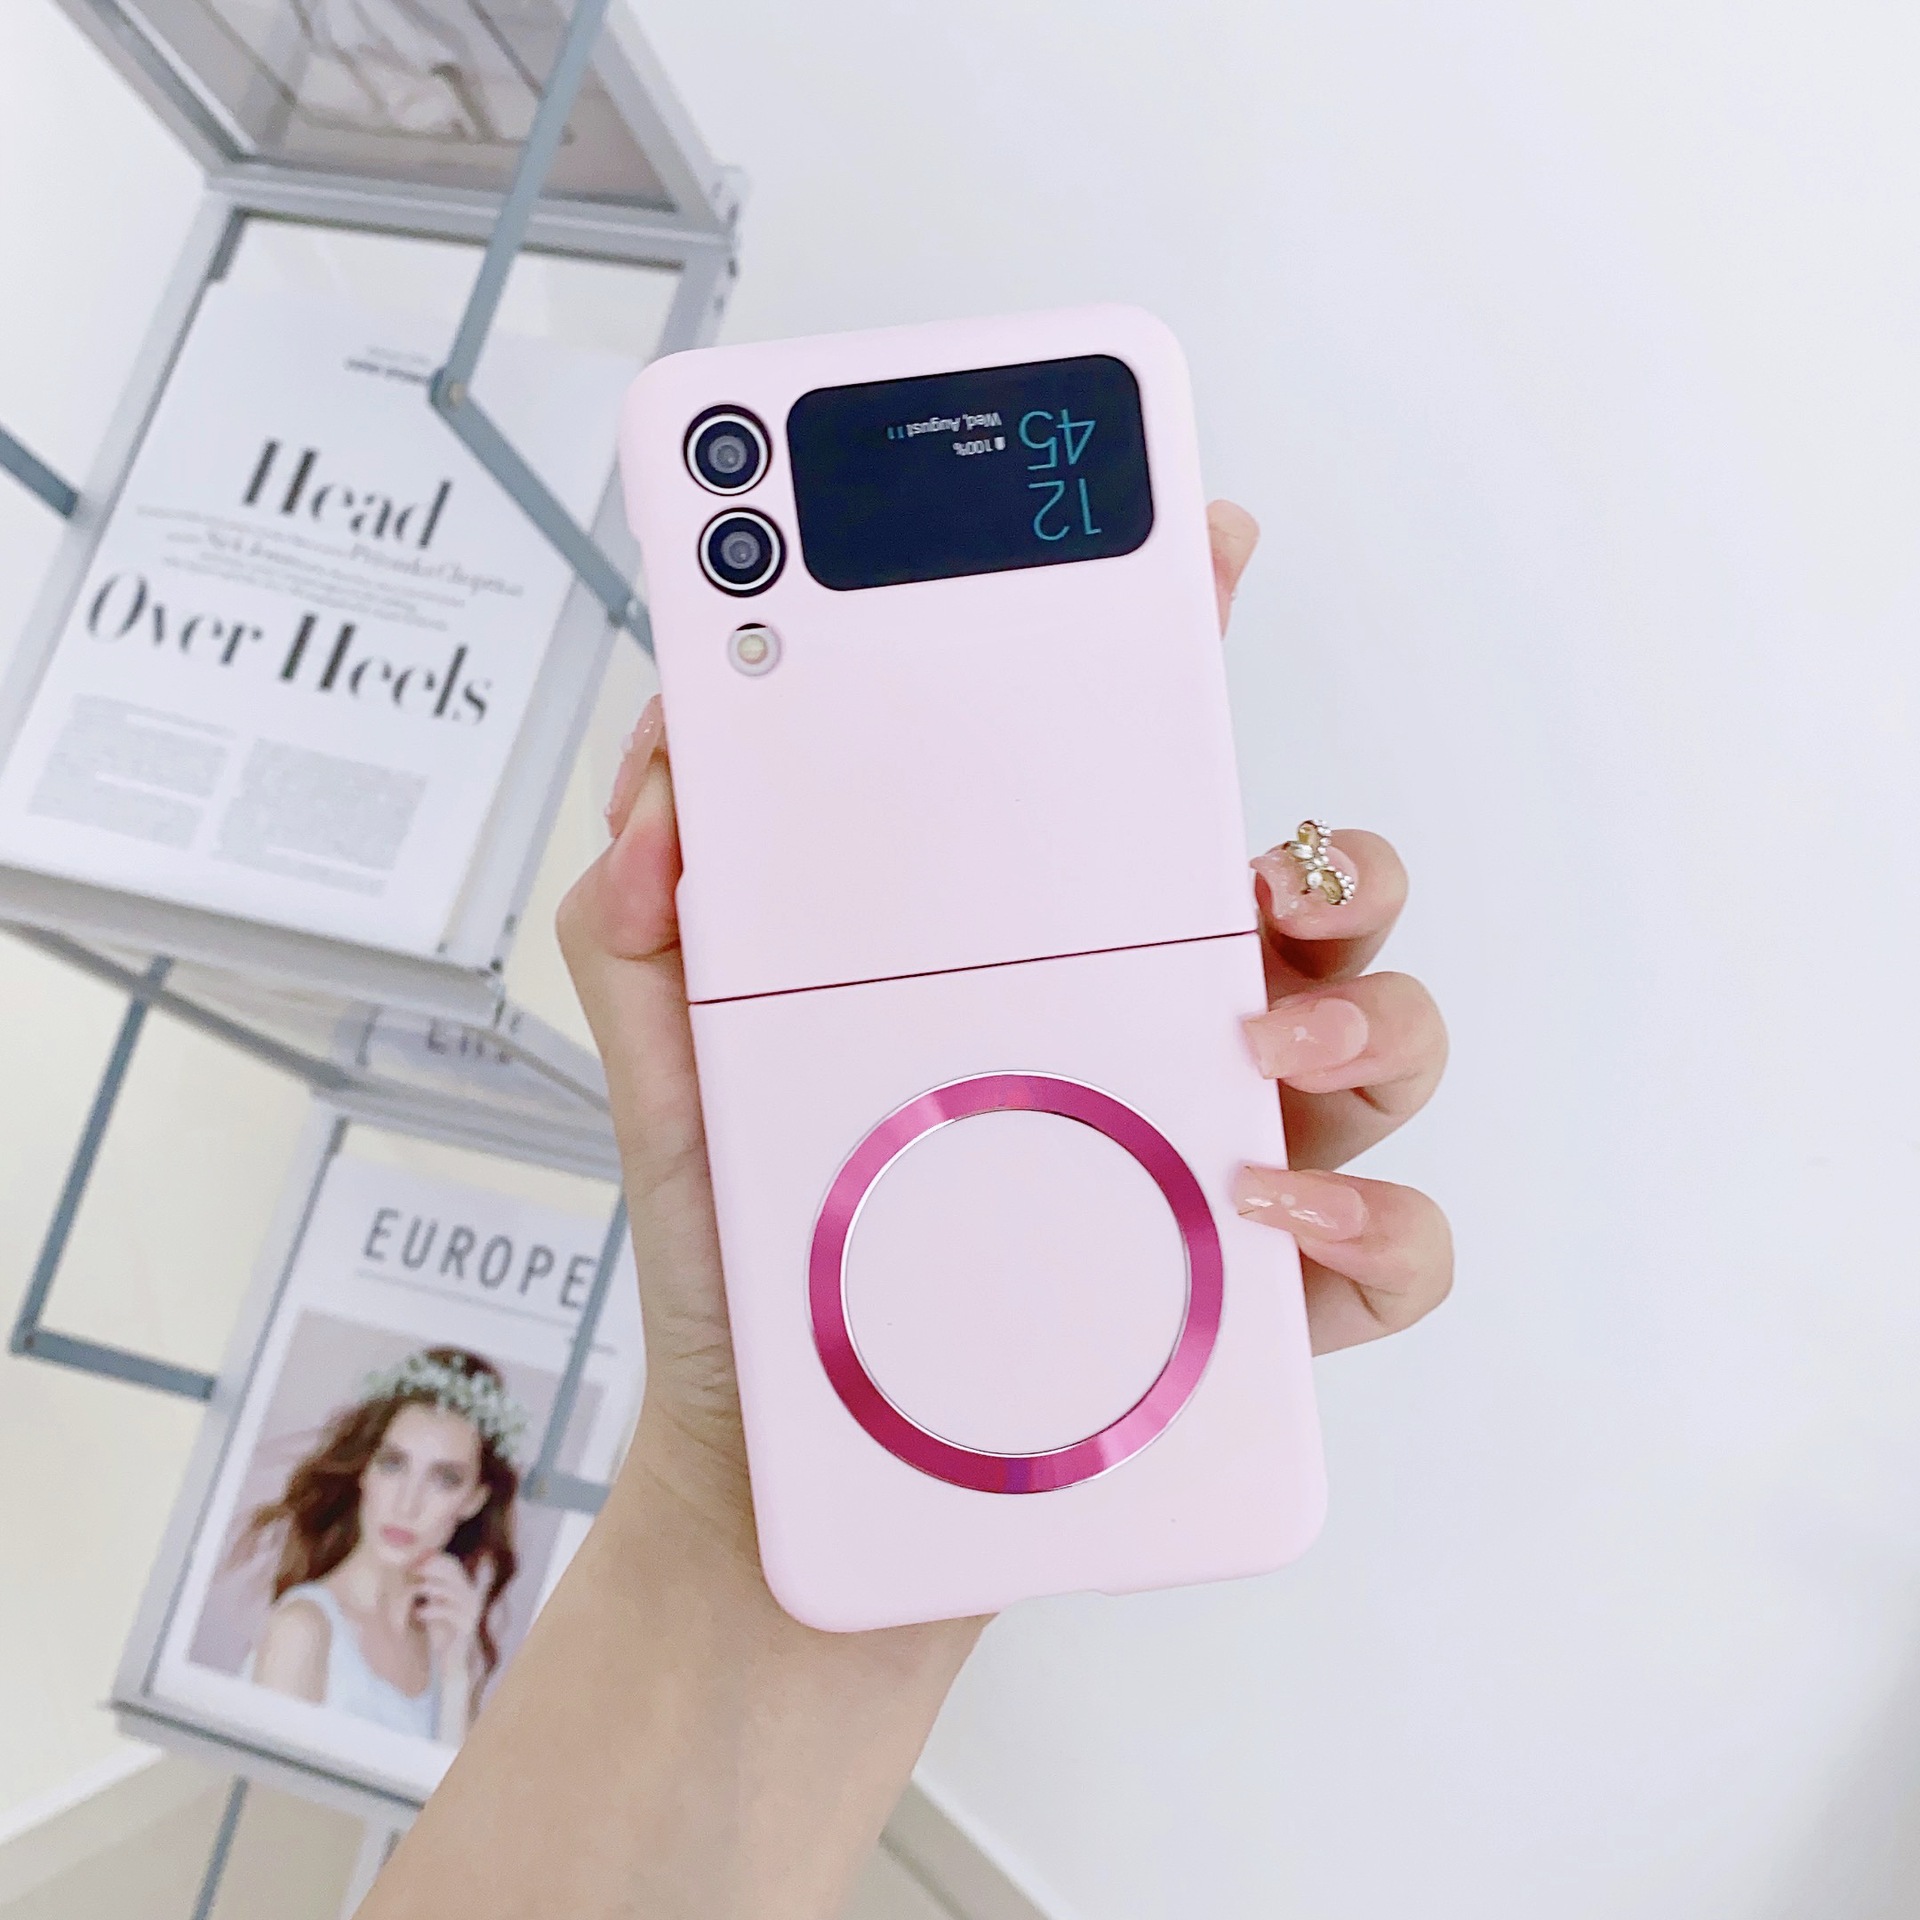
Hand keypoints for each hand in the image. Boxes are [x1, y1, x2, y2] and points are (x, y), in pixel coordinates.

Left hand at [412, 1551, 488, 1676]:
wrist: (452, 1659)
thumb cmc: (441, 1631)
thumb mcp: (435, 1605)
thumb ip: (431, 1588)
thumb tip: (413, 1568)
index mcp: (465, 1587)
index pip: (453, 1564)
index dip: (435, 1559)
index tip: (415, 1559)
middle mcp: (471, 1595)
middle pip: (454, 1573)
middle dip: (433, 1568)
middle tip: (413, 1569)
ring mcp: (472, 1610)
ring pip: (452, 1589)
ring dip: (431, 1587)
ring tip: (414, 1589)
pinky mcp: (467, 1625)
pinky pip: (449, 1611)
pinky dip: (431, 1610)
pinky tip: (418, 1613)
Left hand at [557, 500, 1450, 1552]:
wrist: (789, 1478)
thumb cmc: (758, 1267)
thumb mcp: (676, 1075)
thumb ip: (644, 925)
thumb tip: (667, 784)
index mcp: (1048, 959)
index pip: (1140, 788)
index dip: (1183, 656)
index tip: (1199, 552)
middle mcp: (1159, 1039)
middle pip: (1318, 902)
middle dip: (1334, 857)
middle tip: (1258, 869)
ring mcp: (1228, 1163)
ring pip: (1391, 1040)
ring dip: (1371, 1013)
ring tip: (1263, 1043)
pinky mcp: (1264, 1311)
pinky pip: (1394, 1250)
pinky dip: (1373, 1220)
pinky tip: (1265, 1216)